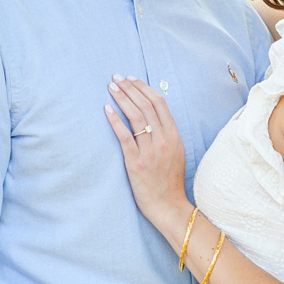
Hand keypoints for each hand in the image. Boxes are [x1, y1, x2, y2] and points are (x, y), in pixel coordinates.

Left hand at [104, 77, 191, 236]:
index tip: (131, 79)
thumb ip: (167, 134)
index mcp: (174, 136)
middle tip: (116, 78)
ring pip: (136, 117)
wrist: (168, 205)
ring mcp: (150, 151)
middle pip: (146, 106)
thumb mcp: (176, 153)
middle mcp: (164, 140)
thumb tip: (154, 117)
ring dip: (122, 99)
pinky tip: (107, 110)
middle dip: (130, 89)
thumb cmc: (170, 181)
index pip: (159, 104)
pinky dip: (115, 121)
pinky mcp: (135, 162)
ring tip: (111, 88)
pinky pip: (125, 137)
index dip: (144, 88)